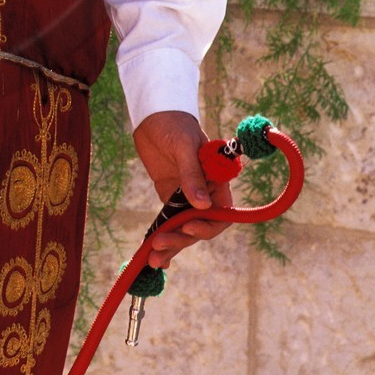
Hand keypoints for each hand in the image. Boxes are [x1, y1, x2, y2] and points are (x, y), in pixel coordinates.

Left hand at [132, 110, 232, 266]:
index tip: (188, 228)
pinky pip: (169, 222)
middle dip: (181, 239)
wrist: (155, 115)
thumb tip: (202, 205)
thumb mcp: (184, 145)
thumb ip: (192, 174)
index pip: (221, 214)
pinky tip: (155, 257)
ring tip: (153, 259)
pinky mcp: (168, 197)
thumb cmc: (175, 124)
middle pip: (199, 226)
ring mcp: (186, 197)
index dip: (207, 227)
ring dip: (171, 245)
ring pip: (183, 229)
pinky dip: (163, 237)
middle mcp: (205, 193)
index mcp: (217, 181)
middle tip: (159, 246)